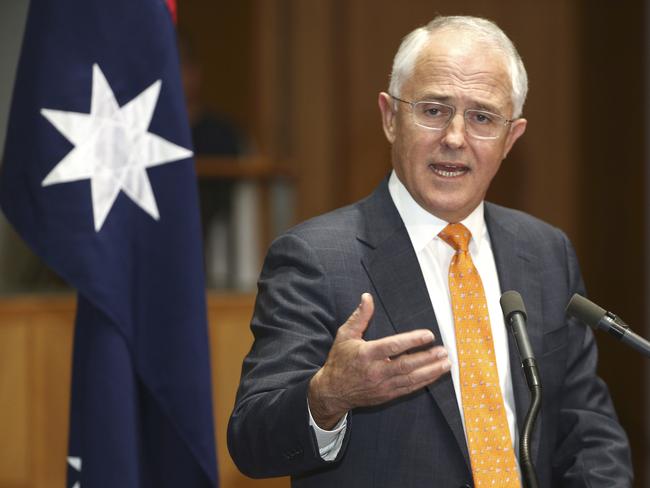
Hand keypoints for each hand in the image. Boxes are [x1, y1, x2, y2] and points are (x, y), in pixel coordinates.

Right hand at [308, 293, 450, 428]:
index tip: (429, 335)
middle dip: (427, 358)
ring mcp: (383, 385)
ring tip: (446, 363)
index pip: (393, 346)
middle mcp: (376, 371)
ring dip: (431, 371)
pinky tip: (435, 375)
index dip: (412, 340)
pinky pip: (409, 389)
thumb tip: (367, 297)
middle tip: (444, 350)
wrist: (332, 392)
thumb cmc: (339, 360)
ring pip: (411, 379)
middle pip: (406, 365)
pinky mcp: (387, 395)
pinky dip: (423, 382)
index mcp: (366, 354)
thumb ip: (359, 316)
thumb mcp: (345, 335)